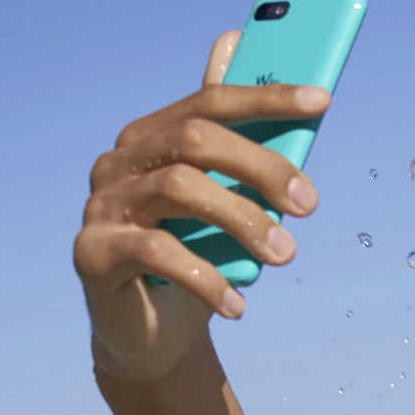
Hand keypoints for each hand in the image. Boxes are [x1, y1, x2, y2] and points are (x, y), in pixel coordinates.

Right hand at [73, 32, 329, 379]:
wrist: (153, 337)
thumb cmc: (195, 263)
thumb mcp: (226, 209)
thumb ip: (242, 157)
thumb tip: (260, 76)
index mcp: (151, 140)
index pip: (209, 104)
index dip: (266, 98)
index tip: (322, 101)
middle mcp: (119, 163)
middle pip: (195, 139)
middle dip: (260, 166)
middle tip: (309, 203)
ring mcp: (102, 205)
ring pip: (179, 188)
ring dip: (243, 220)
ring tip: (284, 255)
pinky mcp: (93, 251)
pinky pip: (157, 252)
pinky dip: (207, 278)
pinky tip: (237, 305)